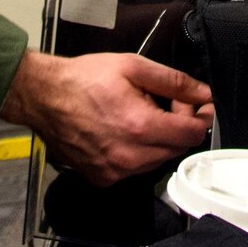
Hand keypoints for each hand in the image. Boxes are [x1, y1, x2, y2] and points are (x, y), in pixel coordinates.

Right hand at [0, 50, 212, 184]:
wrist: (44, 97)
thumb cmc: (85, 78)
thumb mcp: (133, 67)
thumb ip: (174, 81)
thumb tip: (204, 93)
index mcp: (141, 127)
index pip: (192, 134)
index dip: (200, 117)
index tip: (197, 104)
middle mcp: (129, 157)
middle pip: (177, 149)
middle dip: (179, 126)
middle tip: (167, 103)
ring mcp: (114, 172)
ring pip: (157, 161)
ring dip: (159, 140)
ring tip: (142, 115)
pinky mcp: (101, 179)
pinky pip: (134, 170)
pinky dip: (138, 153)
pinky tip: (124, 131)